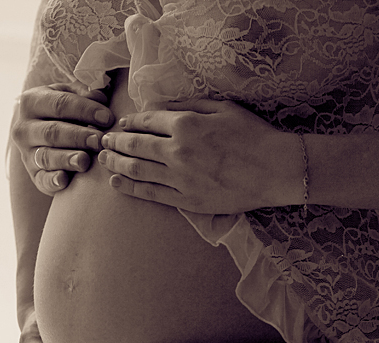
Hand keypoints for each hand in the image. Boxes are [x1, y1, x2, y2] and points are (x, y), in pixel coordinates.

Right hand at [10, 81, 114, 194]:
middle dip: (78, 136)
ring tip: (85, 160)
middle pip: (52, 132)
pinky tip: (64, 180)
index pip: (60, 104)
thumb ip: (86, 94)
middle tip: (99, 141)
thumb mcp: (70, 95)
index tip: (107, 118)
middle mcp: (24, 128)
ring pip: (46, 156)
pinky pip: (41, 179)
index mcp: (32, 102)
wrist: (42, 131)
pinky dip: (52, 181)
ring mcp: (26, 153)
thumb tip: (101, 98)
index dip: (85, 110)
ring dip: (66, 159)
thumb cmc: (63, 110)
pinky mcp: (34, 175)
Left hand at [98, 99, 303, 213]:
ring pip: (137, 169)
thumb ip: (189, 106)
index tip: (120, 123)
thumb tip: (160, 107)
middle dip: (115, 141)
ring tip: (104, 159)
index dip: (129, 121)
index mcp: (186, 125)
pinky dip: (129, 187)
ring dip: (116, 162)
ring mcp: (180, 178)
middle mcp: (177, 151)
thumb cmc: (253, 135)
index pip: (146, 121)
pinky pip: (150, 193)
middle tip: (103, 141)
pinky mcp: (186, 200)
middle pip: (135, 145)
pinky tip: (117, 181)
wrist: (275, 170)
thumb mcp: (223, 108)